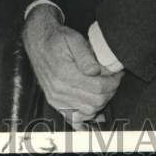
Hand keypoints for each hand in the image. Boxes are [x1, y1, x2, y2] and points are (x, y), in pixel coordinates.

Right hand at [22, 4, 122, 128]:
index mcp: (64, 73)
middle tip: (113, 80)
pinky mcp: (55, 102)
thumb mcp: (73, 38)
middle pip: (95, 101)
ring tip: (104, 87)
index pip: (98, 87)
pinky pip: (75, 117)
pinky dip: (87, 114)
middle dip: (110, 91)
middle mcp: (59, 89)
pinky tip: (93, 106)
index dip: (112, 82)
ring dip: (101, 101)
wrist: (38, 41)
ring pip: (88, 111)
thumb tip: (96, 72)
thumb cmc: (57, 39)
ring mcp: (56, 98)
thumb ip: (86, 56)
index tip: (117, 74)